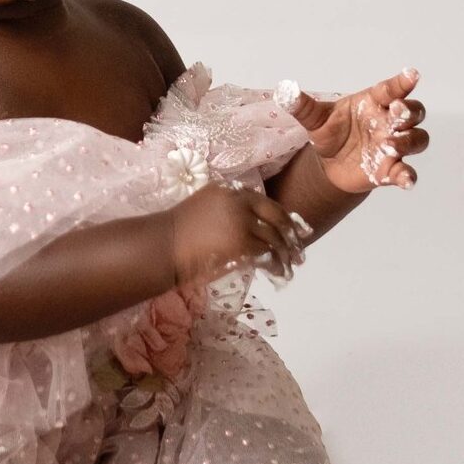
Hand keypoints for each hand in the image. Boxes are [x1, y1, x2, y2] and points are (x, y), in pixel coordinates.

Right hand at [168, 184, 304, 288]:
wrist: (164, 245)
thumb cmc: (179, 231)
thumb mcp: (206, 207)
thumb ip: (229, 209)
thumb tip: (256, 224)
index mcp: (229, 191)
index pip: (265, 202)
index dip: (284, 216)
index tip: (296, 229)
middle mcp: (239, 202)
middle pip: (277, 216)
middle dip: (292, 234)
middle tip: (299, 249)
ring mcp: (241, 222)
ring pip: (274, 238)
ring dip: (285, 254)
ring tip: (290, 266)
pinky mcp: (242, 243)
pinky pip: (266, 254)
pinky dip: (275, 265)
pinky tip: (277, 273)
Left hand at [283, 68, 429, 193]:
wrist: (328, 163)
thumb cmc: (330, 132)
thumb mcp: (314, 118)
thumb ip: (302, 106)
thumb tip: (284, 90)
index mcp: (374, 102)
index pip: (391, 90)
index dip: (402, 82)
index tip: (412, 74)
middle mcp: (388, 122)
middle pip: (413, 112)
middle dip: (409, 111)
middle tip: (398, 110)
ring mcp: (393, 145)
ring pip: (417, 139)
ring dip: (408, 141)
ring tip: (390, 144)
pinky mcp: (391, 169)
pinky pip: (406, 172)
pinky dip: (408, 176)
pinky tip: (406, 181)